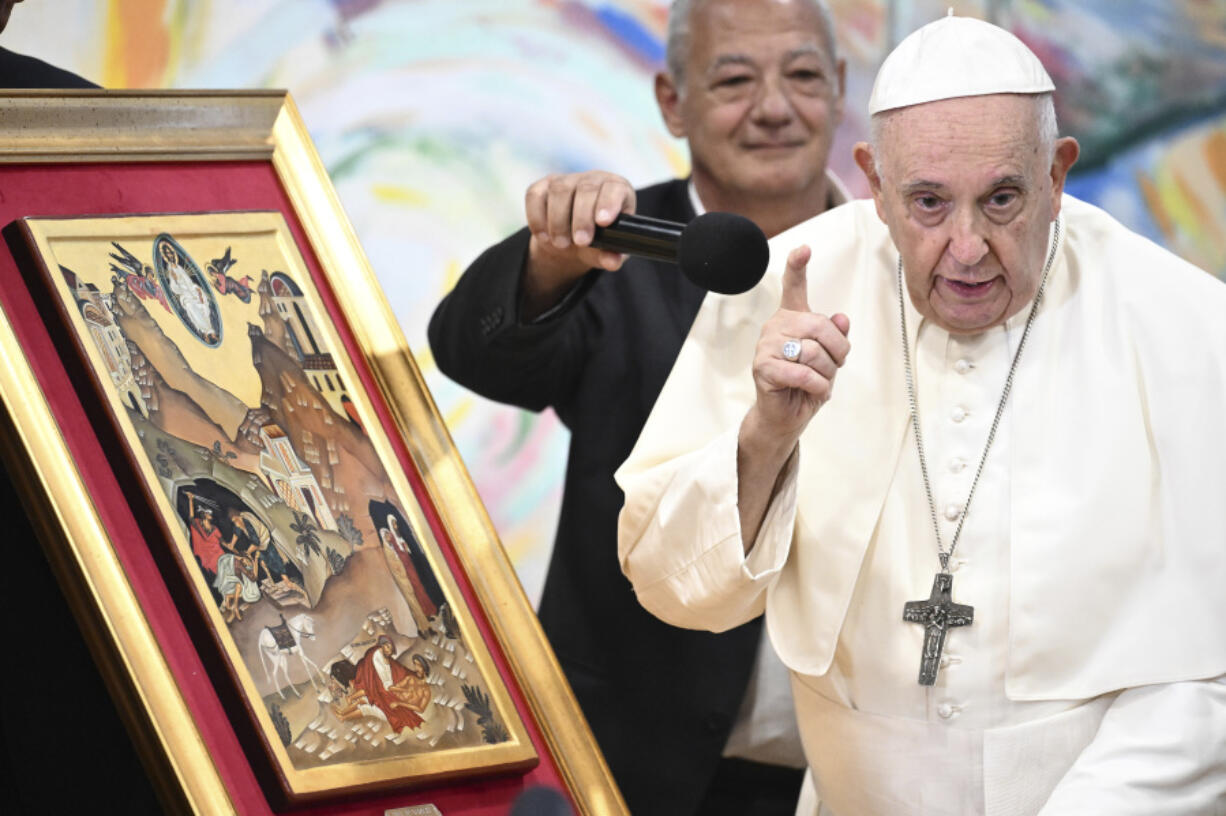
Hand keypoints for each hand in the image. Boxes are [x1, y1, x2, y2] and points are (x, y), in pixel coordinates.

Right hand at [520, 171, 634, 317]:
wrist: (572, 240)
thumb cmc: (598, 239)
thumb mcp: (607, 249)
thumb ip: (610, 254)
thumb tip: (612, 262)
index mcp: (617, 190)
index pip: (615, 188)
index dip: (609, 202)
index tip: (603, 222)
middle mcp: (592, 180)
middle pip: (587, 189)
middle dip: (582, 218)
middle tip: (581, 242)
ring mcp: (566, 180)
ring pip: (560, 190)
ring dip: (559, 220)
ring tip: (561, 244)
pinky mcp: (542, 187)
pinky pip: (535, 196)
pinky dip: (537, 218)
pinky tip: (544, 236)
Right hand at [736, 246, 849, 547]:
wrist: (786, 417)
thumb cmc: (808, 384)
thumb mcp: (830, 359)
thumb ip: (836, 337)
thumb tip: (841, 318)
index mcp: (792, 318)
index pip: (793, 286)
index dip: (798, 266)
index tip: (804, 249)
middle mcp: (776, 326)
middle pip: (820, 326)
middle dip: (838, 351)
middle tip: (834, 368)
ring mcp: (766, 346)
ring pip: (813, 351)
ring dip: (827, 372)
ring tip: (819, 381)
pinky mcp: (763, 368)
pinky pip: (803, 373)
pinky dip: (816, 386)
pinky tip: (811, 391)